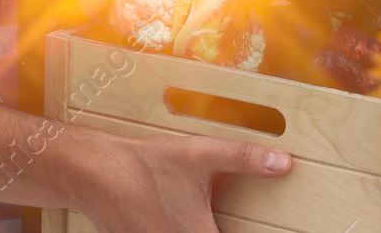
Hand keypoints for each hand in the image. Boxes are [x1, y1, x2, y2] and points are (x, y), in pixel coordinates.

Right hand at [72, 131, 292, 232]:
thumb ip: (244, 159)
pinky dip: (178, 229)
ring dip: (198, 229)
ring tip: (201, 214)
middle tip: (225, 214)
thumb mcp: (201, 155)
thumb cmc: (149, 166)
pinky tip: (177, 216)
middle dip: (221, 225)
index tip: (261, 226)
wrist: (96, 174)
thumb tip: (284, 162)